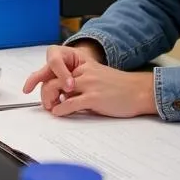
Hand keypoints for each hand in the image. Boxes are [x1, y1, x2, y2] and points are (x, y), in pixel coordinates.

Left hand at [24, 47, 155, 118]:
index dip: (44, 81)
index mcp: (83, 67)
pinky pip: (70, 103)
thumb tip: (64, 98)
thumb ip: (81, 85)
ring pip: (57, 89)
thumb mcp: (97, 80)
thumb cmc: (120, 88)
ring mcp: (88, 84)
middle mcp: (84, 73)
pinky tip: (59, 113)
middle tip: (46, 104)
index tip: (39, 91)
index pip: (57, 71)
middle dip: (44, 93)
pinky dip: (60, 109)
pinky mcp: (94, 97)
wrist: (140, 91)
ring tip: (51, 108)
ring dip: (49, 101)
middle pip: (52, 79)